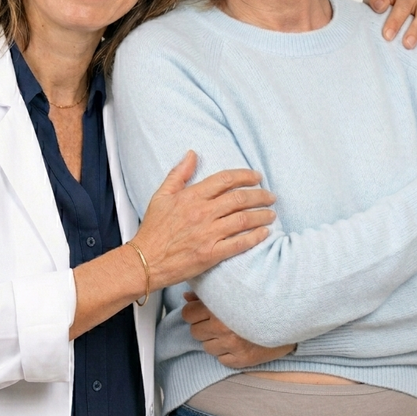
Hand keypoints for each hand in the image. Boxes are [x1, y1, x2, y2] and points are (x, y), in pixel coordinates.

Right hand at [133, 151, 275, 289]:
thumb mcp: (161, 196)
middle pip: (239, 199)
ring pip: (243, 220)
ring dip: (262, 215)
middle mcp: (202, 213)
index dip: (245, 176)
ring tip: (272, 214)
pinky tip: (265, 233)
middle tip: (270, 196)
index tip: (257, 177)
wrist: (145, 261)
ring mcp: (208, 234)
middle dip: (260, 195)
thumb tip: (192, 154)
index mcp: (191, 197)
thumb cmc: (153, 229)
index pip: (225, 179)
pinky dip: (255, 237)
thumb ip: (179, 174)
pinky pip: (239, 244)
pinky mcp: (211, 254)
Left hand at [182, 291, 294, 366]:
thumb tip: (186, 296)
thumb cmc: (258, 299)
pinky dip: (227, 353)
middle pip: (195, 331)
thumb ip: (207, 293)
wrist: (289, 315)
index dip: (193, 312)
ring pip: (206, 347)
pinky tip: (238, 342)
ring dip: (214, 340)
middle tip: (218, 321)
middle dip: (203, 326)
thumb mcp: (231, 290)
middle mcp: (223, 327)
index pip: (188, 314)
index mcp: (219, 306)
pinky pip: (221, 359)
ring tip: (230, 331)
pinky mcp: (242, 359)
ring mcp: (233, 345)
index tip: (202, 311)